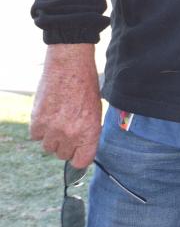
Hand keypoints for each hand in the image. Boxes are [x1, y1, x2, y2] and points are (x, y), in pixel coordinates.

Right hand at [29, 44, 102, 167]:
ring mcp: (53, 129)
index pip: (81, 162)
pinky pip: (35, 135)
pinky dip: (39, 127)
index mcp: (89, 132)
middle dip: (65, 144)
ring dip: (51, 136)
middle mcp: (71, 134)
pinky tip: (47, 113)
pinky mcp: (37, 120)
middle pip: (62, 154)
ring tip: (57, 118)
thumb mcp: (96, 110)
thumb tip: (81, 146)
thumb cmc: (86, 85)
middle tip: (66, 127)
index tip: (76, 151)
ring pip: (48, 146)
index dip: (78, 156)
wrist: (70, 64)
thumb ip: (88, 131)